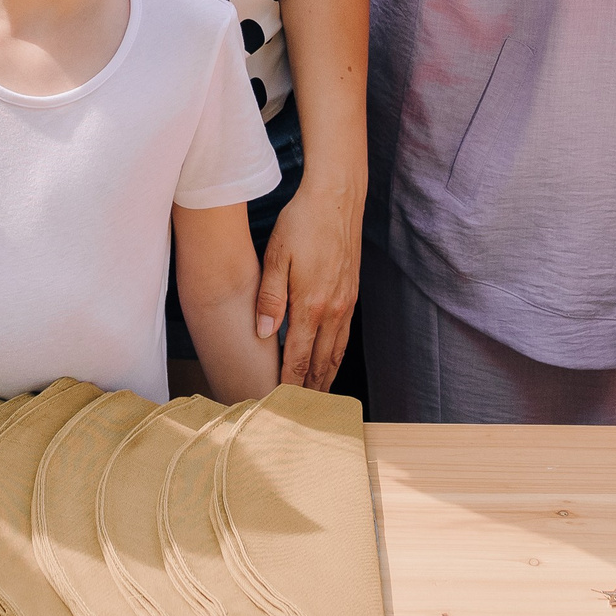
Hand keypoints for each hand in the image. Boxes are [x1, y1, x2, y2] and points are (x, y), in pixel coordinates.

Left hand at [256, 171, 362, 390]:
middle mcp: (332, 310)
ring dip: (325, 378)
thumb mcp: (276, 255)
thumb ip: (269, 296)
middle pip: (320, 364)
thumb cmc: (301, 223)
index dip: (287, 385)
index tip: (277, 405)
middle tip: (297, 416)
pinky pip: (344, 336)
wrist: (337, 199)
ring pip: (336, 353)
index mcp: (311, 304)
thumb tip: (263, 333)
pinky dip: (336, 357)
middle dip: (309, 392)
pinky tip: (329, 363)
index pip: (296, 358)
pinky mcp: (352, 294)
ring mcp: (346, 303)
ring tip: (314, 400)